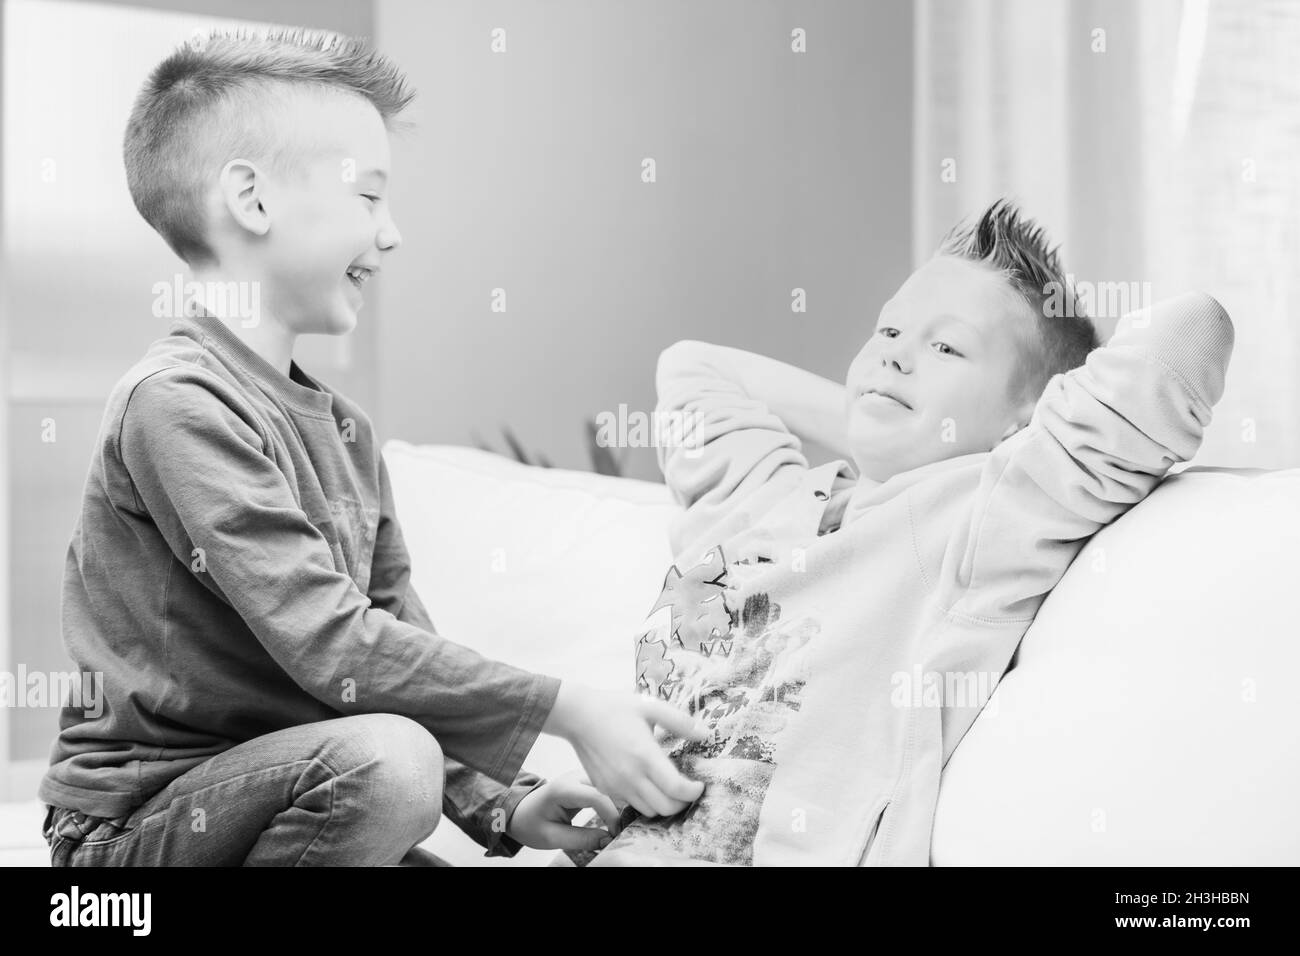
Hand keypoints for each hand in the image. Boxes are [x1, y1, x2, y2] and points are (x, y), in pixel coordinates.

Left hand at [505, 770, 621, 850]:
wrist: (522, 813)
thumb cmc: (532, 824)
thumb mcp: (553, 838)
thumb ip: (581, 840)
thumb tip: (609, 840)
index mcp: (563, 790)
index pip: (596, 797)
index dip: (611, 815)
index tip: (616, 834)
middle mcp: (574, 777)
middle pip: (607, 788)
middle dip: (621, 808)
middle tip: (625, 830)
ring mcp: (581, 776)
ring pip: (610, 786)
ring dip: (620, 803)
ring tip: (623, 824)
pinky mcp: (587, 781)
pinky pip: (606, 788)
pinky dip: (615, 801)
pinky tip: (619, 815)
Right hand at [542, 682, 709, 817]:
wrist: (577, 716)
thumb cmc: (615, 708)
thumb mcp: (650, 707)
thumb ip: (680, 722)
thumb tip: (706, 734)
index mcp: (645, 756)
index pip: (677, 789)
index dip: (693, 792)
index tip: (699, 785)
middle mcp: (631, 777)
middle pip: (665, 808)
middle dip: (682, 803)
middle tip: (687, 789)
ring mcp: (616, 786)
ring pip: (648, 811)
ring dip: (662, 804)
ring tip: (668, 788)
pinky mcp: (604, 789)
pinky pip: (630, 804)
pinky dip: (643, 801)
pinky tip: (646, 784)